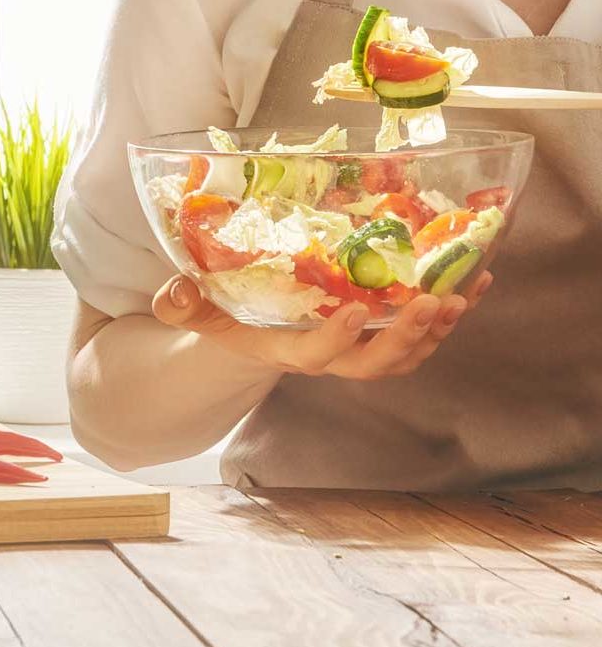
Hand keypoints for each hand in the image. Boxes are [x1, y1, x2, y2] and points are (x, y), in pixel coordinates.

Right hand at [150, 270, 493, 379]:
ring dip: (438, 329)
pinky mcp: (379, 334)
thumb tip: (173, 291)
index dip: (337, 339)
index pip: (315, 355)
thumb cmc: (228, 318)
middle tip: (433, 302)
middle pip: (376, 364)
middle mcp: (330, 357)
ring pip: (406, 353)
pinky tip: (474, 282)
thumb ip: (183, 305)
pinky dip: (450, 313)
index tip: (355, 311)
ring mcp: (358, 349)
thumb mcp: (200, 312)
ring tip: (462, 294)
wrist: (254, 334)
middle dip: (408, 337)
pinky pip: (420, 333)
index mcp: (287, 351)